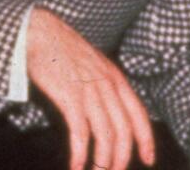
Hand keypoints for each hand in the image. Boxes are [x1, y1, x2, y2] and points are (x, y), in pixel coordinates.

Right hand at [24, 8, 156, 169]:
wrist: (41, 33)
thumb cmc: (64, 52)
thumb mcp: (94, 67)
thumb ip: (105, 87)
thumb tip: (111, 113)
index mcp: (116, 78)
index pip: (139, 114)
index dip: (146, 139)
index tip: (148, 159)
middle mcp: (108, 85)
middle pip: (123, 130)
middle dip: (120, 158)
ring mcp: (90, 90)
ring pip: (105, 135)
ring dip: (102, 161)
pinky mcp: (70, 96)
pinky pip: (80, 132)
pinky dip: (80, 153)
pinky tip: (76, 166)